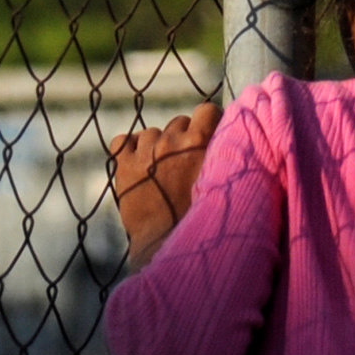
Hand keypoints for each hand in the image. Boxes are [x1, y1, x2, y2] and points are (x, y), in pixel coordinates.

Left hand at [107, 103, 220, 269]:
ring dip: (156, 146)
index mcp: (199, 142)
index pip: (207, 110)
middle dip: (182, 138)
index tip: (208, 135)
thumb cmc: (200, 215)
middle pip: (179, 122)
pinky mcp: (123, 164)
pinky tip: (137, 164)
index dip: (208, 122)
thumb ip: (222, 156)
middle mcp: (171, 141)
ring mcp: (144, 151)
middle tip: (185, 163)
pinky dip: (129, 149)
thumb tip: (231, 138)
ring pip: (151, 133)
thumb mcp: (220, 180)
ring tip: (161, 172)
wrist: (165, 244)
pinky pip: (122, 141)